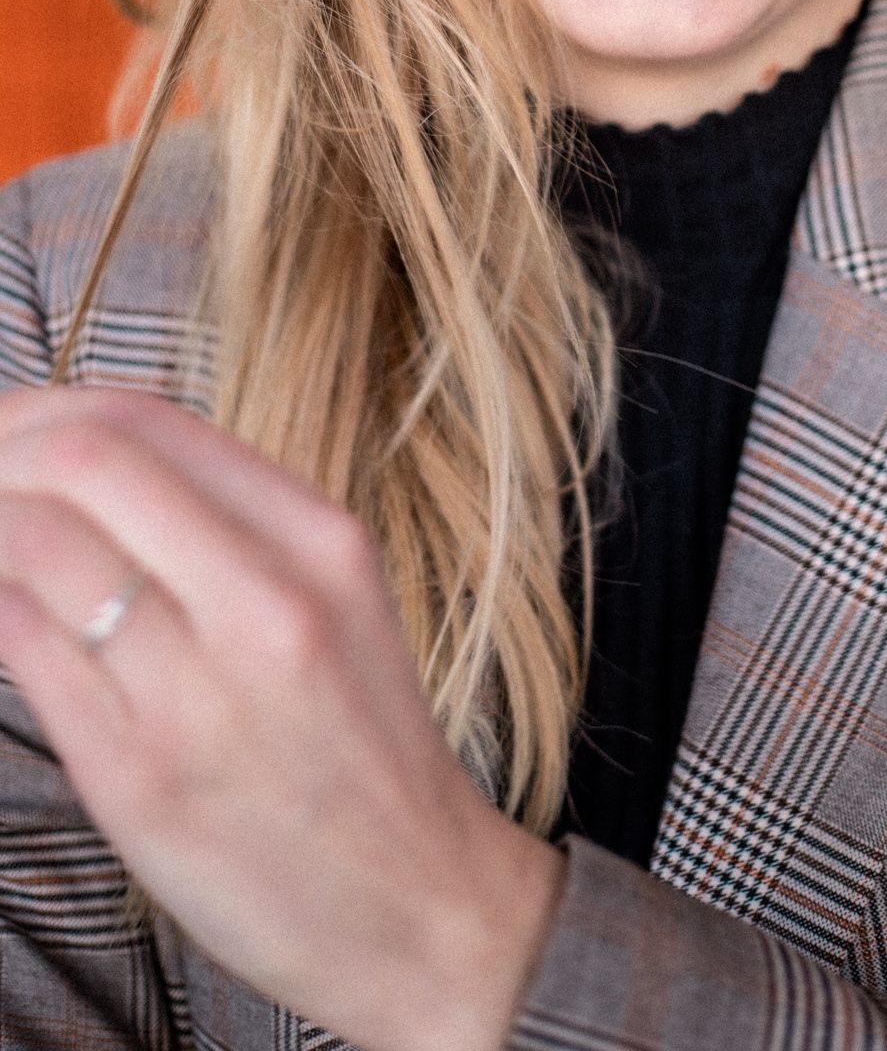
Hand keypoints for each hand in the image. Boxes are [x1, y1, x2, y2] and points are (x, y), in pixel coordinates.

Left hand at [0, 386, 563, 1050]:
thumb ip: (227, 523)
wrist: (417, 904)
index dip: (46, 409)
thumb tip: (77, 459)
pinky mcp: (138, 777)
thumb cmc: (359, 745)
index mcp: (322, 540)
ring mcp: (200, 691)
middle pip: (85, 461)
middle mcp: (268, 601)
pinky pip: (22, 647)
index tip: (7, 428)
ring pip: (33, 546)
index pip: (148, 420)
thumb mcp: (334, 597)